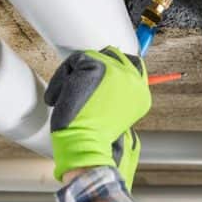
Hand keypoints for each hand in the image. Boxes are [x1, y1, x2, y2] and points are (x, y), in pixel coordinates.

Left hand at [45, 46, 150, 190]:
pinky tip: (61, 99)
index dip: (110, 67)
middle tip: (76, 90)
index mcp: (140, 93)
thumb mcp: (111, 115)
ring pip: (88, 59)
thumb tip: (100, 81)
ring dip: (73, 78)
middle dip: (90, 69)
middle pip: (109, 55)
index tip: (96, 80)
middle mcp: (133, 79)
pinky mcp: (96, 67)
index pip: (132, 64)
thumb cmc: (94, 137)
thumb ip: (113, 95)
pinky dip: (61, 81)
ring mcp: (116, 71)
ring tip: (70, 101)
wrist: (86, 145)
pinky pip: (73, 63)